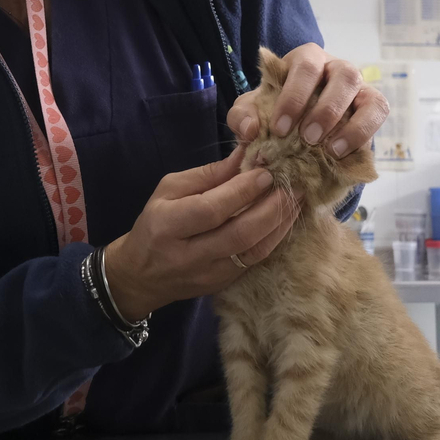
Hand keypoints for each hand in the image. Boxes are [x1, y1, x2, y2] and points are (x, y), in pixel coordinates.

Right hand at [103, 146, 299, 321]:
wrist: (142, 276)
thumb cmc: (155, 224)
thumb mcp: (169, 190)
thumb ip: (207, 174)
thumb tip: (245, 155)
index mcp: (167, 225)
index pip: (211, 210)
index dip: (242, 191)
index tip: (266, 172)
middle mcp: (187, 255)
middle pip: (238, 234)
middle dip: (270, 208)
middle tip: (291, 185)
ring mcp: (207, 275)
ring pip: (252, 252)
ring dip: (280, 224)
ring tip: (297, 200)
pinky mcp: (222, 284)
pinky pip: (255, 261)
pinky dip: (274, 239)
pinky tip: (286, 220)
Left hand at [225, 44, 388, 156]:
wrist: (295, 130)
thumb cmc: (274, 111)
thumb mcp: (253, 111)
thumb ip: (242, 116)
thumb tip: (250, 129)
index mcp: (307, 59)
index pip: (306, 65)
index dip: (294, 96)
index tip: (279, 129)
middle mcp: (337, 68)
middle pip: (344, 75)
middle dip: (326, 109)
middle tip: (307, 138)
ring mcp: (359, 88)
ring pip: (369, 95)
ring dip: (351, 125)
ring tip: (330, 150)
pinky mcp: (373, 109)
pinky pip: (378, 115)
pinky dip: (364, 134)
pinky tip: (344, 154)